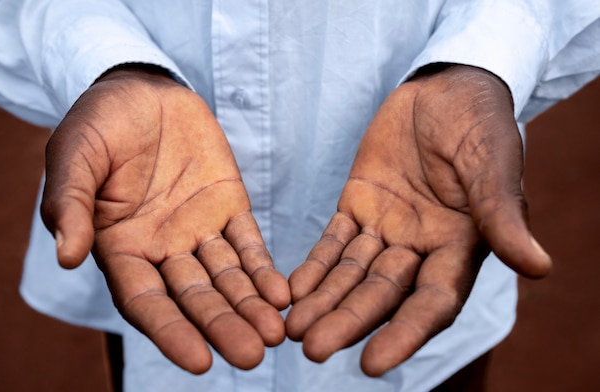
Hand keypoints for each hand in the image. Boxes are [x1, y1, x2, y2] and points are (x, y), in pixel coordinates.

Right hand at [40, 66, 289, 372]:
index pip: (147, 302)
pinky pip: (248, 243)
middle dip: (223, 326)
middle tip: (253, 357)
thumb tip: (66, 256)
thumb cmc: (98, 124)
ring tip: (275, 334)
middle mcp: (163, 249)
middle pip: (195, 298)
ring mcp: (199, 229)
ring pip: (227, 278)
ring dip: (251, 306)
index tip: (201, 362)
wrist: (141, 89)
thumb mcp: (74, 156)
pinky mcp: (229, 205)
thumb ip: (70, 204)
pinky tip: (282, 293)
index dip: (172, 332)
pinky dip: (263, 268)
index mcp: (120, 247)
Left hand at [286, 65, 550, 375]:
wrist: (444, 89)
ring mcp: (387, 228)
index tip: (373, 364)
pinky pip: (333, 241)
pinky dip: (314, 265)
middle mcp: (421, 247)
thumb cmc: (479, 123)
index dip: (405, 333)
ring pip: (352, 273)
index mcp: (460, 246)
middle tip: (313, 349)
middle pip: (382, 294)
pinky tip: (291, 289)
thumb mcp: (492, 164)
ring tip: (293, 328)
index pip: (432, 301)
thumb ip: (502, 214)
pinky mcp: (358, 205)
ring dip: (324, 301)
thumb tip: (539, 266)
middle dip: (348, 321)